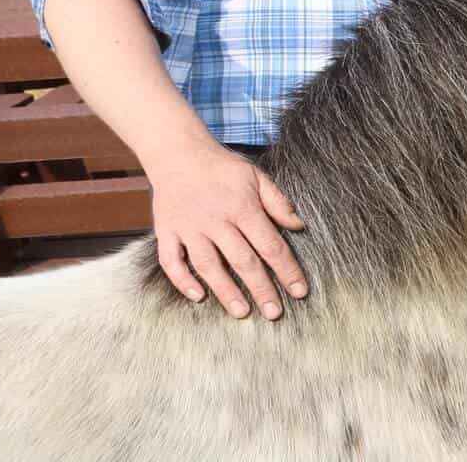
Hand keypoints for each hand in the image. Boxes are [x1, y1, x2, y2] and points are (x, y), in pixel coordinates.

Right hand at [146, 140, 307, 318]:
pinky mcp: (167, 232)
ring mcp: (189, 228)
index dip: (287, 270)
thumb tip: (299, 226)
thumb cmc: (222, 167)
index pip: (271, 246)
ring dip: (226, 291)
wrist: (178, 152)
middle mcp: (216, 221)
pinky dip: (183, 281)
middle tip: (275, 314)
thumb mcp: (257, 176)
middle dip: (261, 289)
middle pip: (243, 261)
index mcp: (243, 208)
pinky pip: (172, 261)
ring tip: (242, 313)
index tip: (299, 292)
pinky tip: (198, 296)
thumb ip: (278, 202)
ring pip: (209, 266)